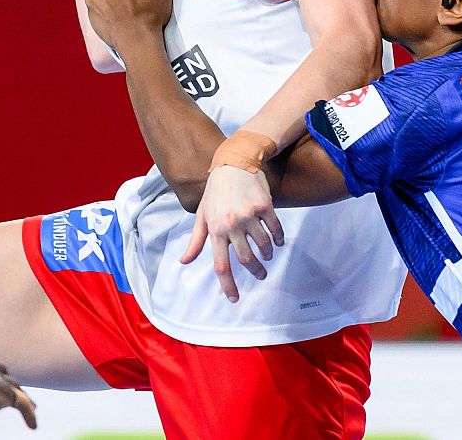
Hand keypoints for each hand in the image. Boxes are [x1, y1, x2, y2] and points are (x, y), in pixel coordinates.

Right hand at [0, 355, 36, 429]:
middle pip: (4, 375)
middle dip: (10, 383)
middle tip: (15, 391)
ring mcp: (0, 380)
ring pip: (16, 389)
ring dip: (23, 397)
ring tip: (32, 405)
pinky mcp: (7, 394)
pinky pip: (23, 405)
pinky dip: (29, 415)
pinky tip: (33, 426)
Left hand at [181, 166, 284, 302]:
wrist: (235, 162)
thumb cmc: (216, 191)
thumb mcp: (202, 214)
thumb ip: (196, 241)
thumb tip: (184, 261)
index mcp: (214, 229)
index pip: (221, 265)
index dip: (228, 285)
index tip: (234, 299)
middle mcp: (231, 224)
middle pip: (246, 259)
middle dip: (256, 271)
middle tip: (261, 274)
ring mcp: (249, 215)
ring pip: (263, 246)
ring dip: (267, 254)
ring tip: (268, 254)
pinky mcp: (265, 206)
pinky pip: (275, 230)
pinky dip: (278, 239)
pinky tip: (277, 241)